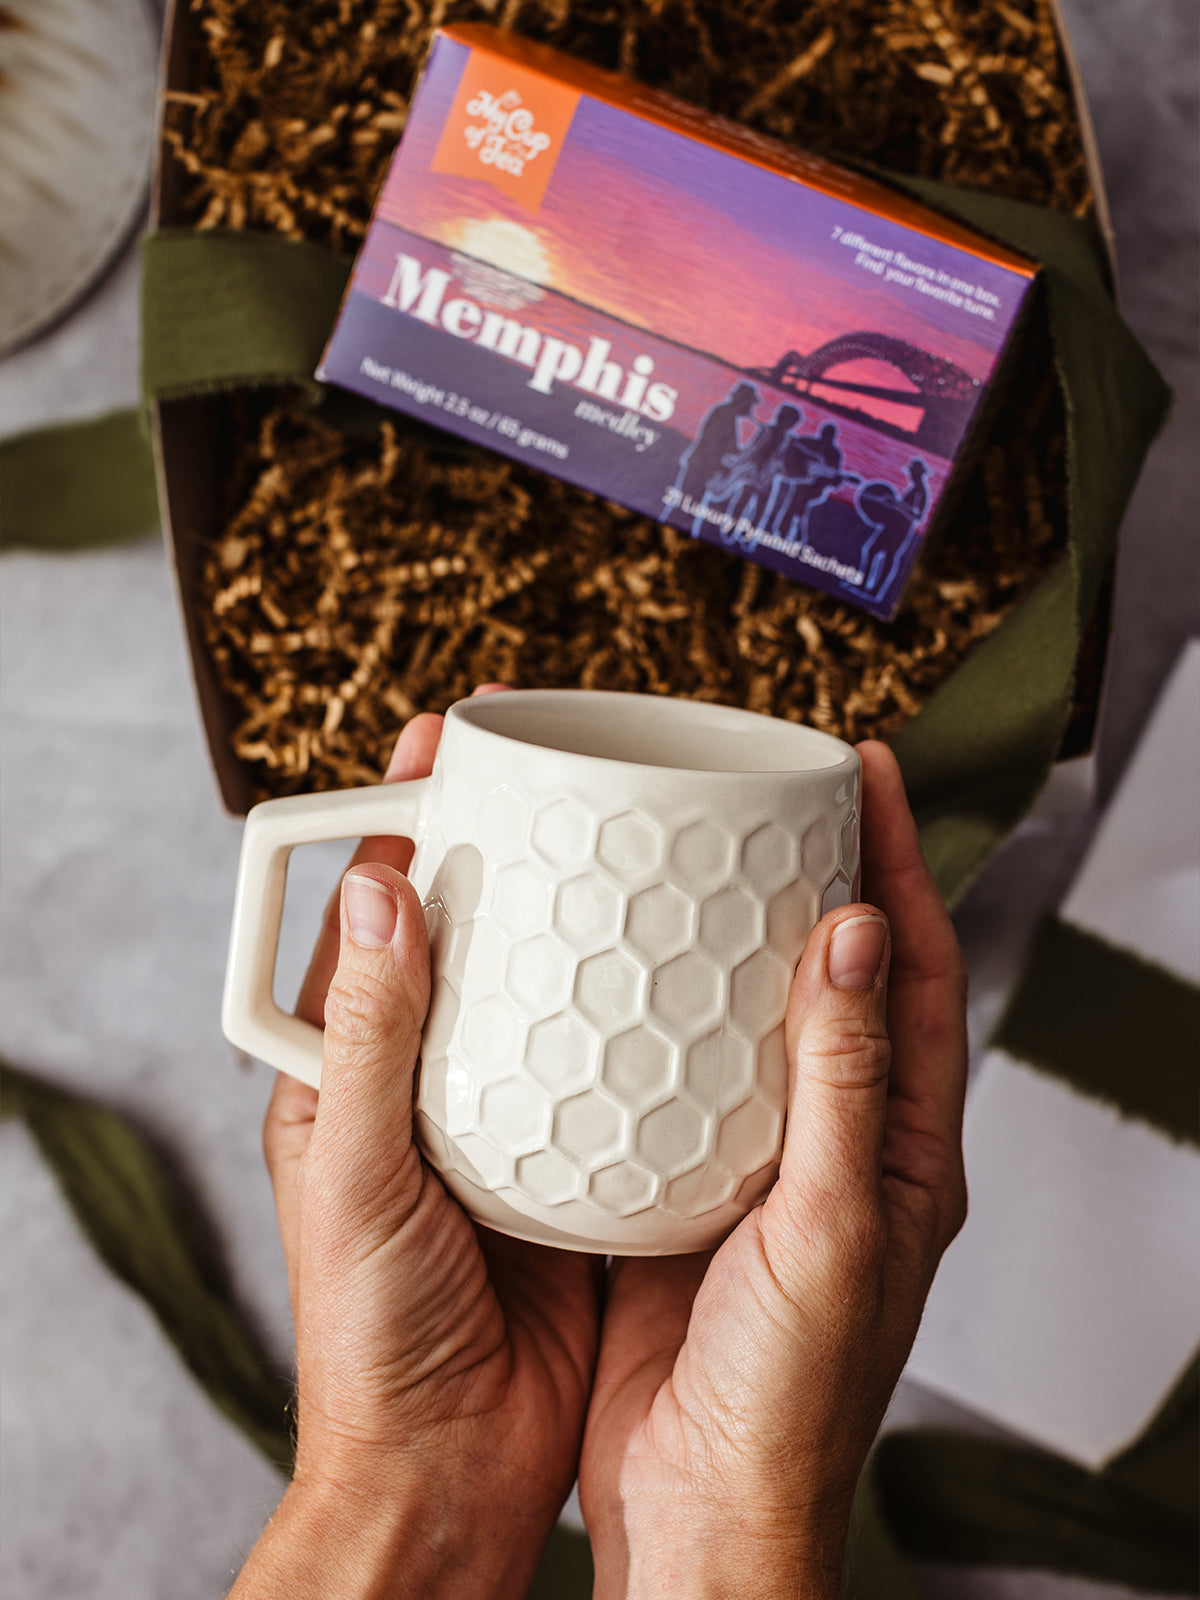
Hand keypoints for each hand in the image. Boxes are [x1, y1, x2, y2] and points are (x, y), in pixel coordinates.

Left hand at [232, 694, 600, 1598]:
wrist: (448, 1466)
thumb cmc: (370, 1336)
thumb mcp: (347, 1174)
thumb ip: (365, 1037)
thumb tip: (379, 893)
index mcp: (351, 1068)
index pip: (377, 912)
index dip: (407, 816)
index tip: (450, 737)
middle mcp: (434, 1077)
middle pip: (478, 929)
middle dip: (515, 844)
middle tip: (567, 767)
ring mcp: (513, 1113)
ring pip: (555, 987)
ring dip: (593, 918)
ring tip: (645, 838)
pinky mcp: (580, 1156)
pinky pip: (614, 1061)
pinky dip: (646, 1010)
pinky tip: (692, 968)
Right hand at [578, 739, 968, 1598]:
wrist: (702, 1507)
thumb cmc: (788, 1401)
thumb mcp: (832, 1230)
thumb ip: (846, 1084)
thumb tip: (854, 939)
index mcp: (903, 1144)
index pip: (917, 969)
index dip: (900, 861)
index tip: (865, 774)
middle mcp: (837, 1137)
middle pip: (834, 971)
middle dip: (812, 869)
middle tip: (769, 789)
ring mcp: (756, 1156)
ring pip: (750, 1011)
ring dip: (727, 929)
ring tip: (683, 849)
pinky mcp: (682, 1179)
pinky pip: (674, 1067)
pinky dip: (652, 1007)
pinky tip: (607, 972)